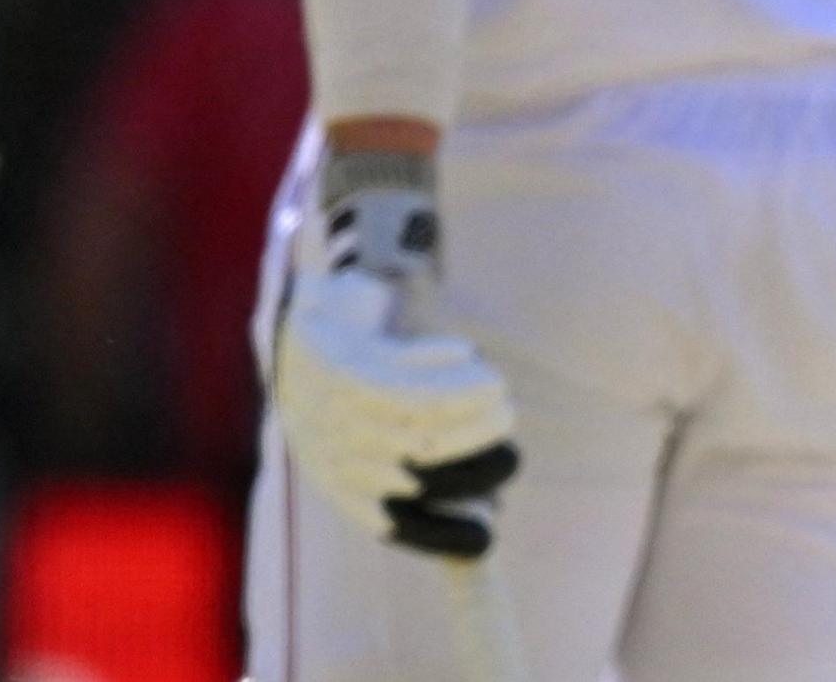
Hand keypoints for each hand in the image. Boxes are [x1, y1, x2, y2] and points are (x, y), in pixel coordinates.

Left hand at [270, 167, 519, 557]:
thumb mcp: (397, 422)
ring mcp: (324, 401)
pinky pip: (398, 375)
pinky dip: (441, 369)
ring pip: (407, 424)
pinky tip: (464, 353)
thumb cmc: (373, 365)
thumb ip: (436, 464)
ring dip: (465, 415)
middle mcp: (324, 446)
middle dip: (469, 470)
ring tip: (500, 398)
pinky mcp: (334, 354)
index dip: (435, 535)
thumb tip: (489, 514)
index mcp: (336, 475)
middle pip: (404, 475)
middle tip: (512, 451)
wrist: (323, 297)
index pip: (385, 521)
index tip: (488, 537)